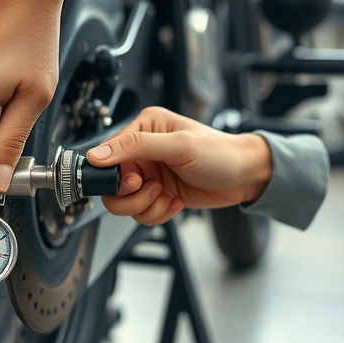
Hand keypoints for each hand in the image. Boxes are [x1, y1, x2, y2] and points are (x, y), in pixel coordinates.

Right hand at [87, 107, 272, 225]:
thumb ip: (135, 147)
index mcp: (142, 128)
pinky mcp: (157, 194)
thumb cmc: (220, 153)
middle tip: (153, 189)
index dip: (115, 175)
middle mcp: (142, 152)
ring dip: (146, 207)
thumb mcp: (177, 145)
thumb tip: (98, 154)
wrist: (245, 176)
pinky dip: (157, 213)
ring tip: (167, 195)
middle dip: (132, 196)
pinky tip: (175, 201)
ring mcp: (149, 175)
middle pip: (111, 186)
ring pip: (125, 204)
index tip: (134, 181)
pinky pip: (141, 214)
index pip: (107, 155)